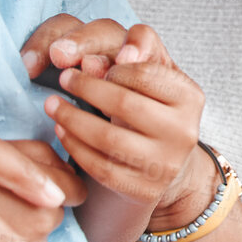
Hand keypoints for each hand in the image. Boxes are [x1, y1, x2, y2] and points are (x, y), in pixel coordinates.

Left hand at [24, 16, 211, 223]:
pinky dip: (74, 146)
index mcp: (190, 98)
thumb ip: (133, 51)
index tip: (87, 62)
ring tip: (51, 104)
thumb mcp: (155, 74)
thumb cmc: (154, 107)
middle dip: (86, 88)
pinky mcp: (144, 190)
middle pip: (124, 104)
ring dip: (71, 118)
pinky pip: (100, 167)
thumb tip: (88, 61)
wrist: (168, 161)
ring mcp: (166, 164)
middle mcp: (184, 132)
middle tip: (63, 79)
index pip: (144, 74)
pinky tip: (62, 131)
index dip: (110, 67)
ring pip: (108, 138)